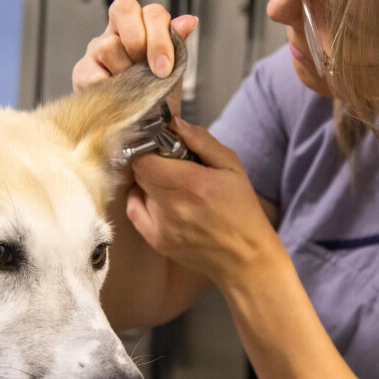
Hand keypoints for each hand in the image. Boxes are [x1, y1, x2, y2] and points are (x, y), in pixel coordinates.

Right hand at [72, 0, 197, 114]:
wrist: (142, 128)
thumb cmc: (156, 95)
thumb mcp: (173, 71)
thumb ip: (178, 44)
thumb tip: (188, 21)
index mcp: (142, 27)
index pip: (149, 11)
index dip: (159, 34)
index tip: (165, 67)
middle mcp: (117, 32)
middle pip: (124, 11)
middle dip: (142, 44)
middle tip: (151, 73)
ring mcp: (96, 50)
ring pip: (108, 45)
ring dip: (126, 73)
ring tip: (133, 89)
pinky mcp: (81, 72)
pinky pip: (94, 75)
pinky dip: (111, 91)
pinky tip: (119, 99)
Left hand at [126, 118, 288, 289]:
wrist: (244, 257)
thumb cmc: (242, 209)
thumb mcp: (232, 166)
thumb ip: (201, 140)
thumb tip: (173, 122)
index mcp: (192, 183)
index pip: (144, 158)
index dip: (151, 148)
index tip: (164, 149)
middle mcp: (172, 206)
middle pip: (139, 172)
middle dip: (151, 164)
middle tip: (173, 168)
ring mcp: (161, 226)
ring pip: (137, 189)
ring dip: (150, 184)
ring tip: (173, 189)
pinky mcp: (156, 241)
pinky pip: (134, 211)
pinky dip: (143, 202)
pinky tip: (164, 203)